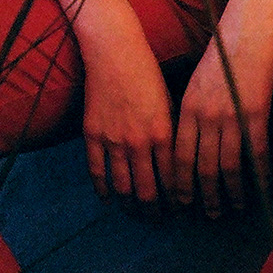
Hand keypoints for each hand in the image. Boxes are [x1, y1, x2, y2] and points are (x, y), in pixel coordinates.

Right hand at [59, 0, 172, 210]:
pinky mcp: (93, 134)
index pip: (172, 180)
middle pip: (147, 191)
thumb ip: (171, 134)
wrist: (114, 51)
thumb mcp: (169, 103)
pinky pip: (97, 171)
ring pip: (122, 187)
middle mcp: (139, 142)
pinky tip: (109, 199)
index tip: (179, 210)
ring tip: (135, 213)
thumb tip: (176, 160)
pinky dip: (103, 190)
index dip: (175, 200)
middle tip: (157, 220)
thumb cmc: (148, 72)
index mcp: (163, 134)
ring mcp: (113, 141)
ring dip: (130, 205)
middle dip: (154, 211)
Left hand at [174, 0, 272, 216]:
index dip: (178, 184)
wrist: (249, 25)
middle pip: (200, 167)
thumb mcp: (198, 80)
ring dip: (229, 193)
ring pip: (226, 166)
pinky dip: (258, 175)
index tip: (180, 203)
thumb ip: (193, 110)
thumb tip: (193, 141)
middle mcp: (204, 115)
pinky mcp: (256, 112)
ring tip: (232, 209)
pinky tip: (260, 190)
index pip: (178, 156)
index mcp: (187, 107)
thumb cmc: (224, 50)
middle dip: (202, 196)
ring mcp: (230, 115)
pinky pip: (255, 153)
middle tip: (205, 216)